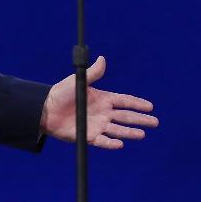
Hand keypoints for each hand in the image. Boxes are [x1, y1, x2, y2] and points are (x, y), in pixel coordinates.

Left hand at [40, 56, 158, 149]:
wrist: (45, 110)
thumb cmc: (61, 94)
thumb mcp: (78, 81)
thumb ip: (93, 73)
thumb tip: (102, 58)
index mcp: (102, 99)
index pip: (124, 101)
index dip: (137, 103)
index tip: (150, 106)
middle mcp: (103, 113)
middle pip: (125, 117)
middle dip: (140, 119)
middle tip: (155, 122)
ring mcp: (97, 125)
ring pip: (118, 130)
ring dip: (129, 132)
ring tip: (142, 134)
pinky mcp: (89, 136)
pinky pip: (102, 141)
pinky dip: (111, 143)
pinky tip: (120, 144)